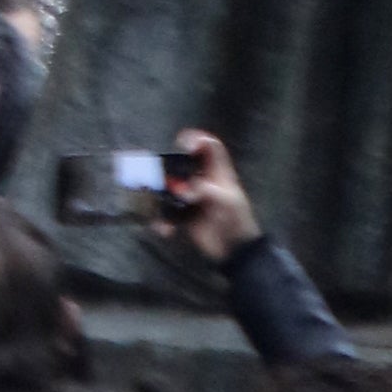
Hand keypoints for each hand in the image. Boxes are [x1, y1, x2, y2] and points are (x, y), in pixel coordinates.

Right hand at [166, 129, 260, 262]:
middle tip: (158, 173)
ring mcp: (193, 198)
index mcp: (218, 173)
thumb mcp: (227, 201)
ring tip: (153, 202)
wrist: (236, 252)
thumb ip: (206, 190)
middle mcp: (203, 180)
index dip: (197, 140)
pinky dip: (162, 220)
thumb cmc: (238, 221)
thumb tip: (182, 189)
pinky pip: (168, 213)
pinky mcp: (185, 216)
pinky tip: (164, 230)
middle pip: (183, 164)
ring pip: (171, 187)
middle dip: (169, 166)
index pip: (209, 146)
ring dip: (161, 194)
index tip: (183, 145)